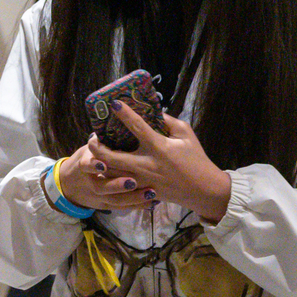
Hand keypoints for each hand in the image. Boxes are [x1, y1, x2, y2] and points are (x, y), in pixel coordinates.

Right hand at [54, 140, 156, 211]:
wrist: (70, 185)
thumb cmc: (85, 160)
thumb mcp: (87, 150)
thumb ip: (99, 142)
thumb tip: (116, 117)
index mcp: (84, 165)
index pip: (86, 165)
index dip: (94, 165)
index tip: (103, 164)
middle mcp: (90, 182)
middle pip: (102, 187)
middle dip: (116, 185)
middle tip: (133, 181)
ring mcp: (99, 196)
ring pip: (115, 200)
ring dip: (132, 197)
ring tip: (151, 193)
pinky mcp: (107, 205)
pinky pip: (123, 207)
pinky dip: (137, 205)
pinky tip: (152, 202)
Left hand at [90, 101, 231, 221]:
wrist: (204, 190)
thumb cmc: (196, 159)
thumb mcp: (186, 134)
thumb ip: (168, 121)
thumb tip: (152, 111)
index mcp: (159, 147)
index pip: (137, 127)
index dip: (124, 114)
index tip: (113, 103)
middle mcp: (146, 164)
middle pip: (111, 157)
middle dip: (96, 146)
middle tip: (92, 137)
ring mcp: (143, 180)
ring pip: (110, 174)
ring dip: (99, 162)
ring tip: (95, 152)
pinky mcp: (142, 192)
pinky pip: (120, 186)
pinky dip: (109, 177)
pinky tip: (105, 169)